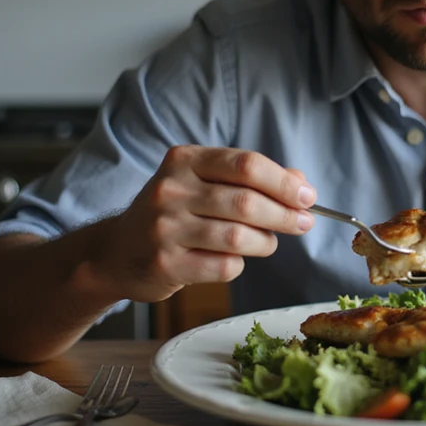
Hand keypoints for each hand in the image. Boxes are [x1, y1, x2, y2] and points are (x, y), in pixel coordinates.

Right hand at [95, 146, 317, 301]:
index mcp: (185, 160)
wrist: (117, 252)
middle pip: (246, 202)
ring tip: (268, 242)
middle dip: (285, 214)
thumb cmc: (175, 213)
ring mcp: (165, 228)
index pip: (246, 165)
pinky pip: (224, 266)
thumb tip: (300, 183)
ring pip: (238, 237)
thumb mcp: (205, 183)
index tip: (308, 197)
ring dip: (266, 242)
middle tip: (304, 223)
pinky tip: (234, 259)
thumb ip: (252, 179)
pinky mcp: (166, 264)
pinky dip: (240, 264)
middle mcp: (171, 189)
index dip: (283, 182)